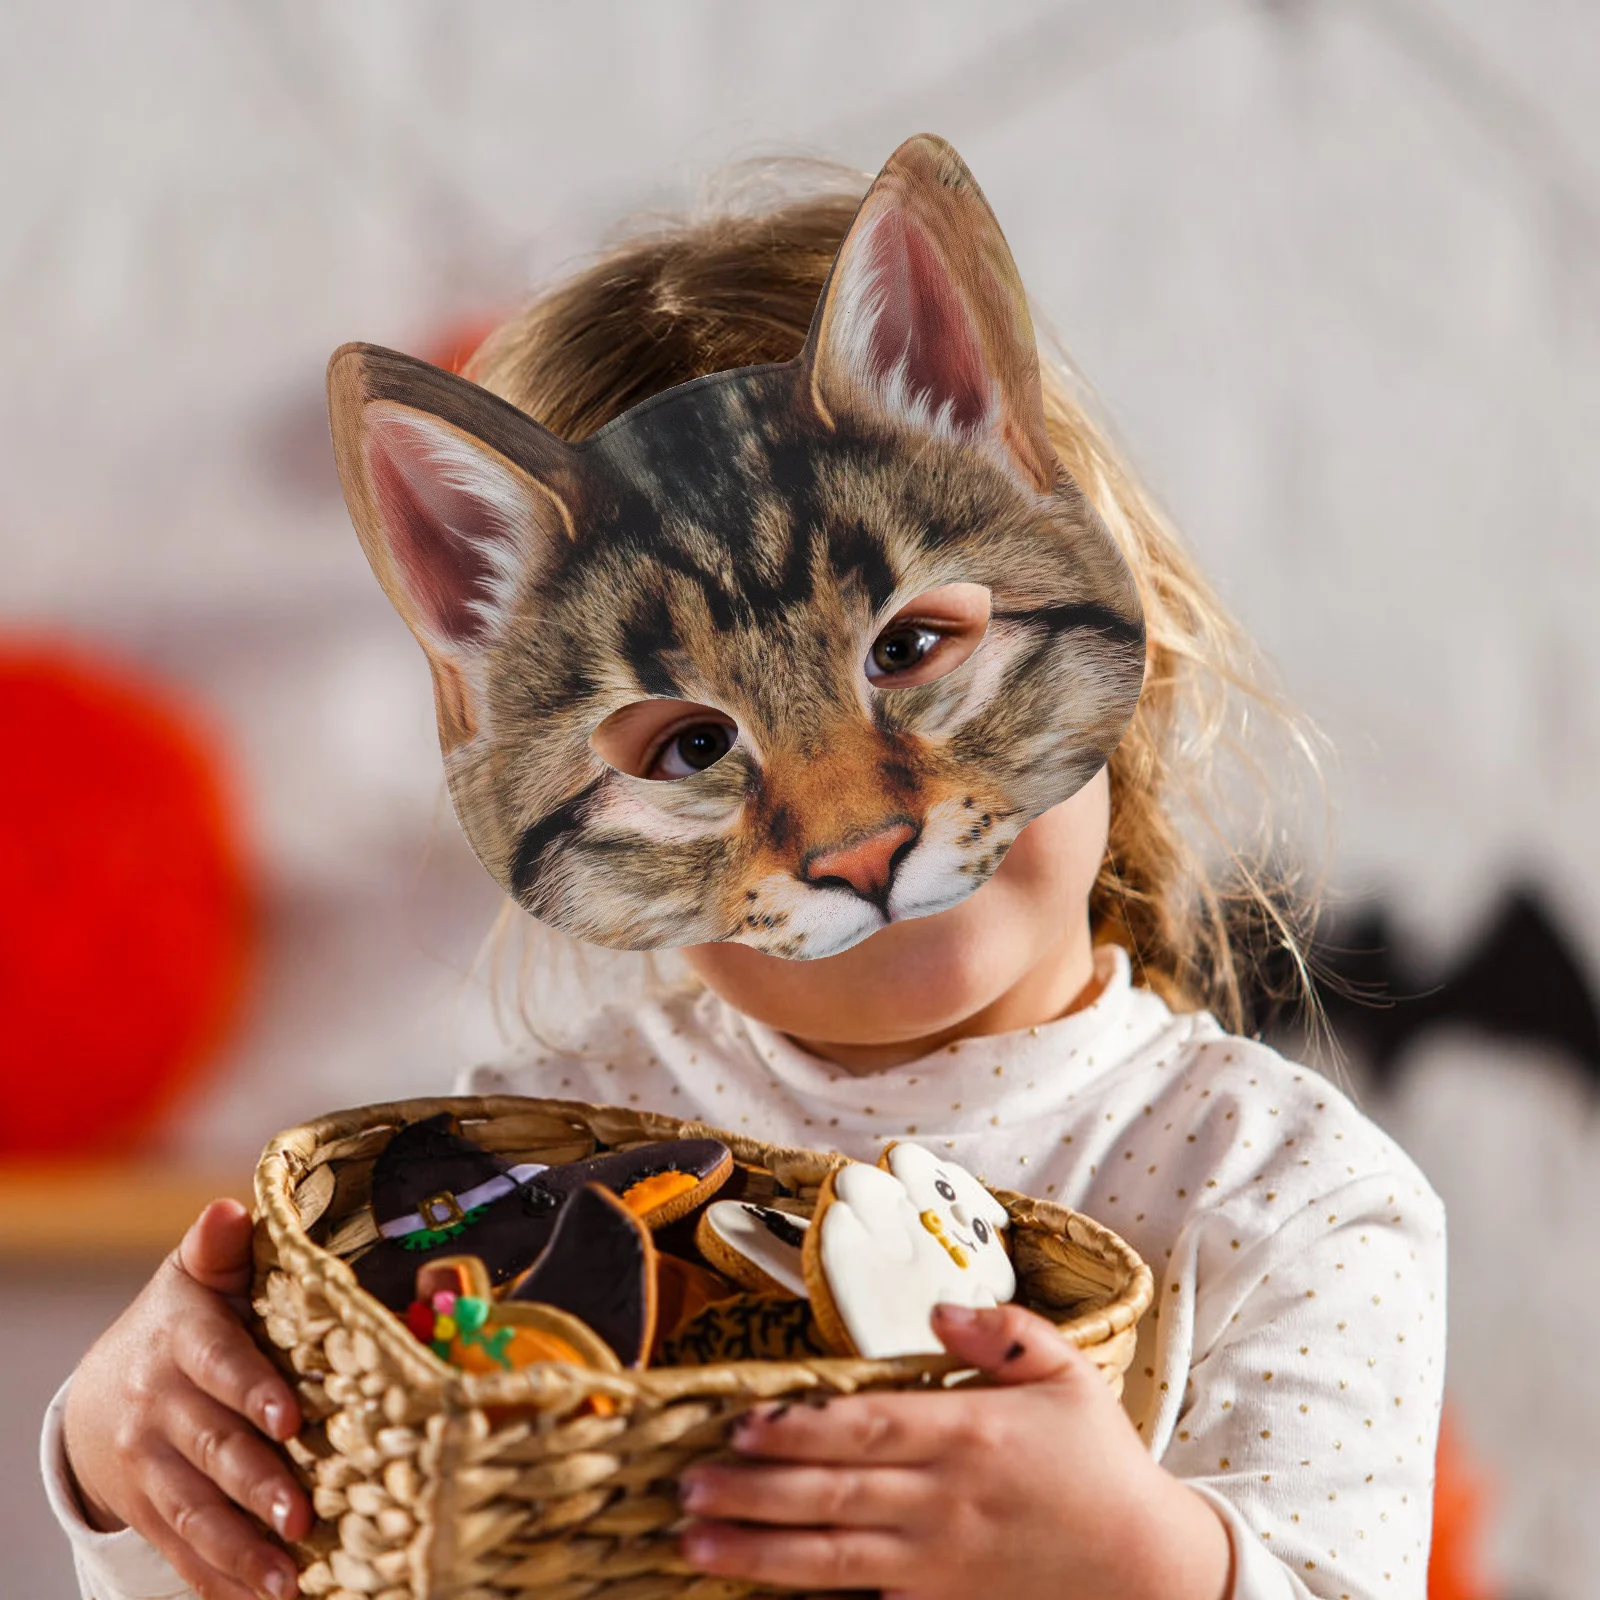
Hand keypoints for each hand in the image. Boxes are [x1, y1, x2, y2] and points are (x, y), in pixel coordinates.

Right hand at [62, 1199, 311, 1599]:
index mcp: (181, 1342)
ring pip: (196, 1512)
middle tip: (302, 1514)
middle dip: (258, 1484)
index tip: (291, 1417)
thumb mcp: (193, 1276)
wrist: (104, 1391)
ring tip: (288, 1580)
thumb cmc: (179, 1320)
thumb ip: (219, 1249)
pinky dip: (220, 1582)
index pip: (218, 1365)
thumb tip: (230, 1208)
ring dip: (242, 1550)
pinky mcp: (151, 1510)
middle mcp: (160, 1408)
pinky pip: (183, 1551)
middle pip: (211, 1449)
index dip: (252, 1391)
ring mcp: (150, 1465)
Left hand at [679, 1302, 1232, 1599]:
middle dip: (753, 1494)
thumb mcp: (1066, 1373)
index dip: (800, 1430)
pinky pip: (864, 1599)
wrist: (1146, 1566)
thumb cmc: (1099, 1459)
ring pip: (833, 1558)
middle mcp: (943, 1501)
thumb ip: (1003, 1330)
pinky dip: (811, 1594)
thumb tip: (939, 1307)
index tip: (741, 1425)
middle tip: (686, 1489)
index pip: (868, 1429)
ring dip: (758, 1552)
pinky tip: (760, 1589)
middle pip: (833, 1496)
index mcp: (968, 1433)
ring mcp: (937, 1562)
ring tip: (694, 1543)